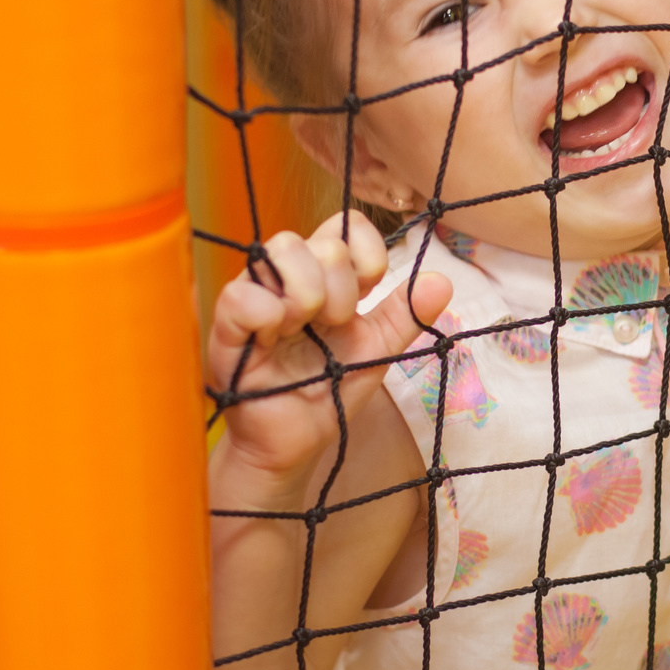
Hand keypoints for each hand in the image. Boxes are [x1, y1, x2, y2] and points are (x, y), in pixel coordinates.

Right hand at [208, 211, 450, 490]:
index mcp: (325, 276)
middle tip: (334, 327)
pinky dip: (268, 315)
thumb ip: (405, 316)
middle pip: (321, 241)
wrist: (295, 443)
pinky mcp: (226, 325)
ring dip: (308, 295)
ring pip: (283, 251)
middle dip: (343, 290)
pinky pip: (243, 294)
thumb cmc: (328, 392)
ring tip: (303, 331)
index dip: (367, 254)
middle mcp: (288, 276)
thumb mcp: (376, 351)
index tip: (370, 292)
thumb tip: (443, 282)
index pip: (345, 226)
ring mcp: (255, 295)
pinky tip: (273, 339)